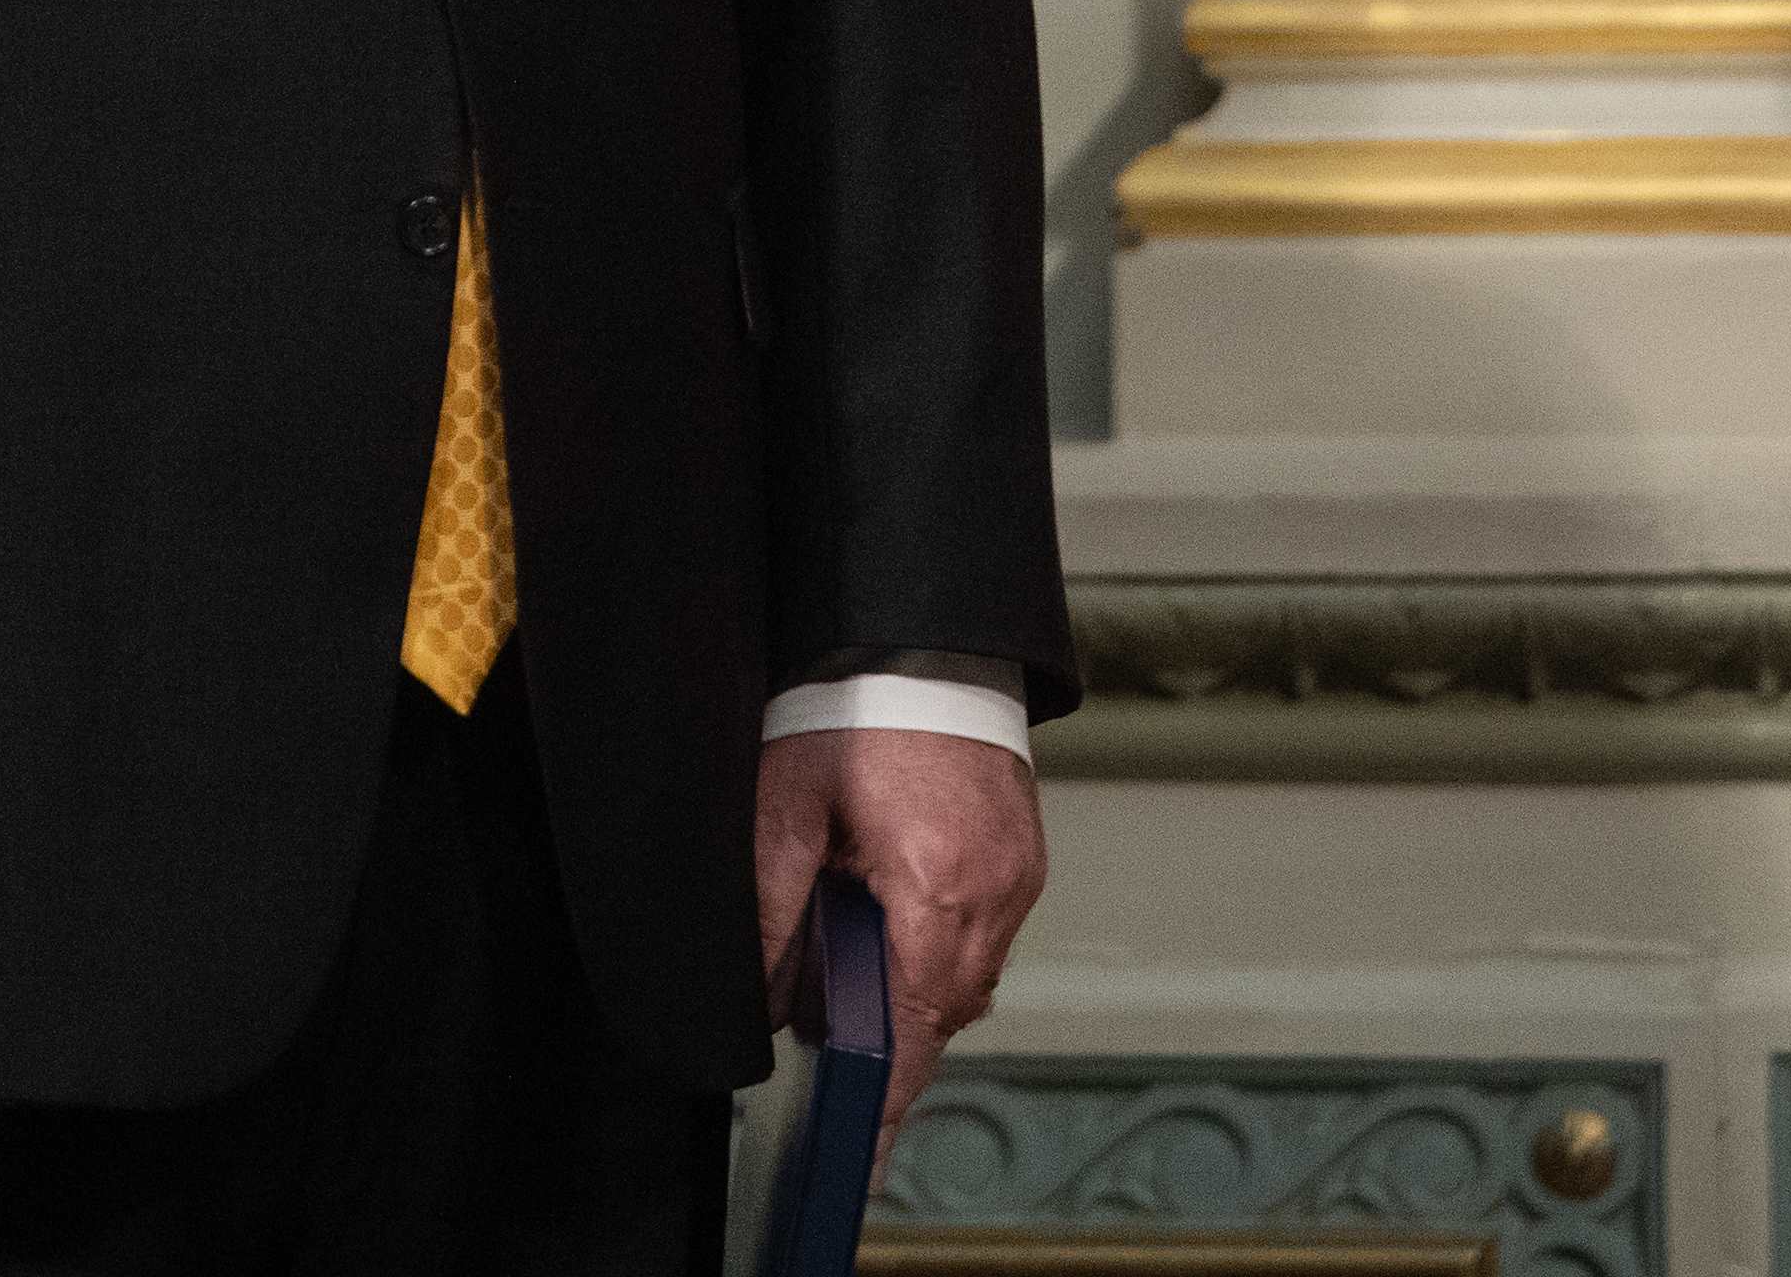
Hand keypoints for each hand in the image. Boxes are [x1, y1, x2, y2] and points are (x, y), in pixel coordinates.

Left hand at [754, 725, 1045, 1138]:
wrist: (922, 633)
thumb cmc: (853, 707)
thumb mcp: (783, 808)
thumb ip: (771, 911)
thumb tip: (766, 1001)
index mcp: (937, 891)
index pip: (913, 1036)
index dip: (884, 1103)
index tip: (862, 1156)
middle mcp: (994, 893)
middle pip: (942, 1014)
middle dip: (888, 1032)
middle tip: (829, 1023)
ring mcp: (1020, 874)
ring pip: (966, 977)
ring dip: (914, 984)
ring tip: (854, 952)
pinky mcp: (1024, 853)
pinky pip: (983, 931)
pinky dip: (939, 941)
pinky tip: (894, 912)